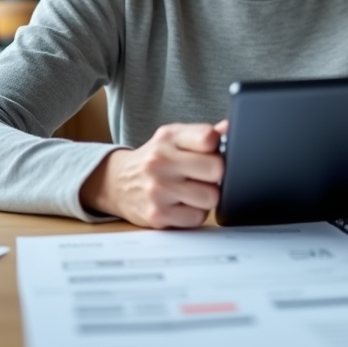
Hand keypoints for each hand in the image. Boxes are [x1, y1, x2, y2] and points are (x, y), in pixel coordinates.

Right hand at [80, 120, 227, 228]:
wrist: (117, 182)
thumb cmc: (156, 159)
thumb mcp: (175, 138)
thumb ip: (204, 134)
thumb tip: (230, 128)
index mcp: (168, 137)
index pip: (208, 138)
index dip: (218, 146)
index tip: (212, 151)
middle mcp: (160, 161)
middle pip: (217, 169)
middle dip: (218, 174)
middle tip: (206, 175)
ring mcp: (157, 189)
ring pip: (211, 197)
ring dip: (207, 196)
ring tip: (194, 189)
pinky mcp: (157, 216)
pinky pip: (197, 218)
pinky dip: (195, 213)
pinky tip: (183, 204)